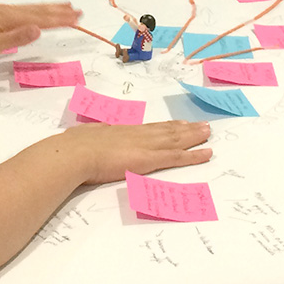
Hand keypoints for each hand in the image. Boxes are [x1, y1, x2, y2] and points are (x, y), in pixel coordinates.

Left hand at [0, 2, 80, 57]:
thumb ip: (16, 38)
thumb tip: (40, 29)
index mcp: (10, 18)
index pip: (41, 19)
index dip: (60, 19)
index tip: (77, 18)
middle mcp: (9, 11)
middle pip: (39, 11)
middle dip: (59, 11)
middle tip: (78, 10)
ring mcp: (2, 11)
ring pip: (31, 9)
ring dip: (49, 9)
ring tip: (64, 7)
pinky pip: (23, 10)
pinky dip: (36, 10)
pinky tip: (36, 12)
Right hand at [55, 119, 211, 184]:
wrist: (75, 152)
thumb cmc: (76, 146)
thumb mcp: (87, 136)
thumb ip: (96, 137)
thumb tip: (94, 137)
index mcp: (123, 130)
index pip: (151, 128)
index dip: (168, 126)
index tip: (180, 123)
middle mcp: (138, 134)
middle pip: (168, 131)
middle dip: (187, 129)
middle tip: (204, 125)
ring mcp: (146, 145)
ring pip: (177, 140)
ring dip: (194, 137)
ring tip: (208, 133)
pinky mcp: (149, 159)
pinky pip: (177, 157)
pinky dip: (194, 155)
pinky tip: (206, 153)